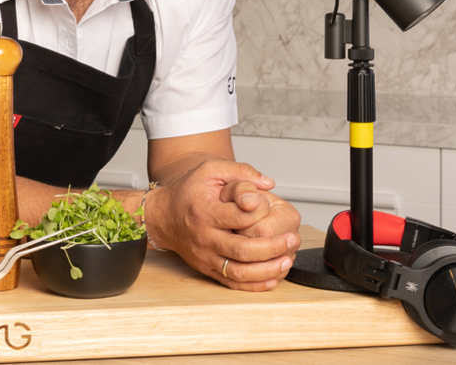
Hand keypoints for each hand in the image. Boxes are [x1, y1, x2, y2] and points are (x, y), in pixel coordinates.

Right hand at [144, 160, 298, 291]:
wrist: (163, 216)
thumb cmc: (188, 192)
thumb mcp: (210, 170)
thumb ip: (241, 172)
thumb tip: (268, 183)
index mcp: (205, 212)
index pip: (238, 217)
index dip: (260, 212)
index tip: (273, 206)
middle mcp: (205, 237)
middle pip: (242, 250)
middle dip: (272, 247)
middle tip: (292, 239)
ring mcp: (205, 256)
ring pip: (238, 271)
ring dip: (266, 270)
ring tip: (286, 261)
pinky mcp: (207, 268)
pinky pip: (232, 282)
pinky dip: (253, 285)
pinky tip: (272, 278)